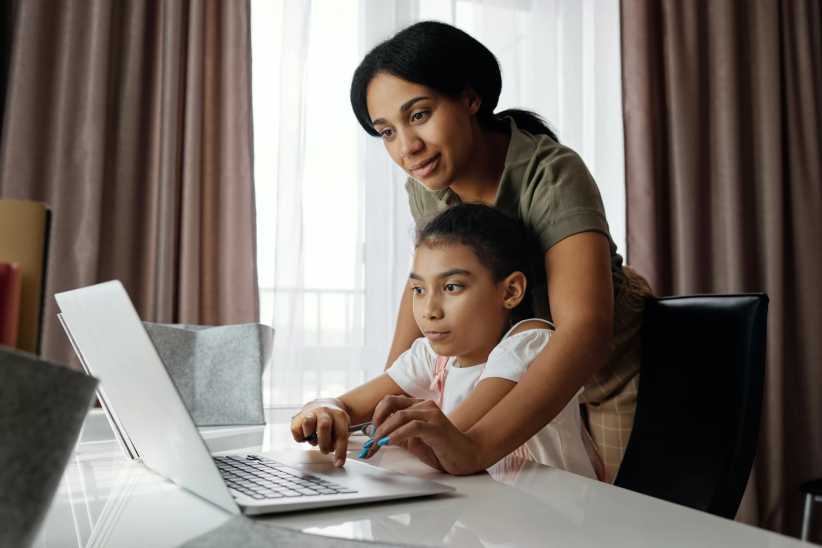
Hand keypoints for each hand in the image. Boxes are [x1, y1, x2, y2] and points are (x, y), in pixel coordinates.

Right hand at [290, 398, 349, 466]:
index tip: (338, 463)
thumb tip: (338, 463)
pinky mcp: (298, 416)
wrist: (325, 404)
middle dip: (324, 443)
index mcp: (339, 415)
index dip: (340, 451)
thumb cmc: (334, 421)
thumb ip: (340, 443)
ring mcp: (310, 412)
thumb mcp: (343, 428)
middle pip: (323, 426)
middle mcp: (324, 411)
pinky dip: (301, 437)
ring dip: (311, 437)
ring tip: (314, 439)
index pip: (340, 434)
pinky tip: (307, 435)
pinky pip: (296, 430)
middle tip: (325, 450)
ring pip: (307, 423)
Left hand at [360, 395, 484, 474]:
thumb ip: (398, 435)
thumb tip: (378, 437)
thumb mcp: (414, 441)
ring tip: (377, 444)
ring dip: (384, 431)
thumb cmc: (441, 449)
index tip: (370, 431)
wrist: (467, 455)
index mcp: (418, 406)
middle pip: (392, 404)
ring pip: (400, 415)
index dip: (377, 414)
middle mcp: (425, 405)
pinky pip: (413, 426)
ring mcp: (432, 414)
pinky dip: (398, 434)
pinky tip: (390, 443)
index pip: (391, 401)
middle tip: (371, 440)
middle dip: (377, 423)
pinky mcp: (437, 427)